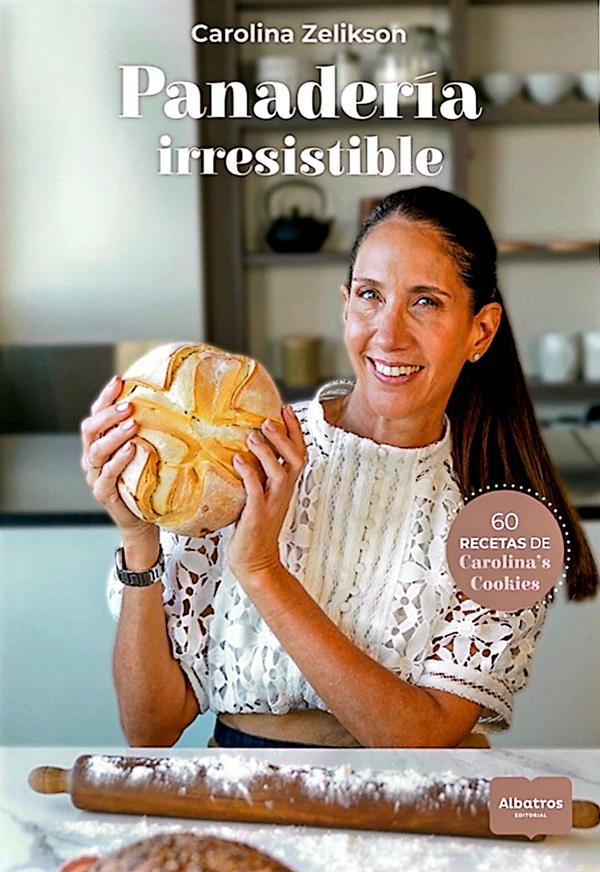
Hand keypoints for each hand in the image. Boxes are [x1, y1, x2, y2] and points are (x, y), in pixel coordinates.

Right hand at [80, 376, 155, 541]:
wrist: (143, 520)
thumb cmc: (145, 482)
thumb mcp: (146, 453)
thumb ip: (148, 433)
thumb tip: (172, 403)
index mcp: (100, 444)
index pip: (96, 415)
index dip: (104, 397)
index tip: (119, 380)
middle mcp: (93, 458)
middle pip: (90, 429)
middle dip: (108, 414)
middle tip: (128, 404)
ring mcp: (95, 476)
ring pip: (96, 451)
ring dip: (114, 434)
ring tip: (132, 423)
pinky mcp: (103, 494)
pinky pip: (106, 476)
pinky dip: (118, 461)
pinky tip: (131, 449)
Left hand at [227, 406, 305, 581]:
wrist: (255, 559)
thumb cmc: (253, 526)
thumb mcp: (259, 494)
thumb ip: (256, 473)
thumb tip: (240, 448)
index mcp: (285, 485)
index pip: (298, 453)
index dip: (295, 430)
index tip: (286, 409)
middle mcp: (283, 492)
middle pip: (296, 458)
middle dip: (284, 437)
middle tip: (268, 420)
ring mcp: (272, 503)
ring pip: (279, 472)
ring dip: (266, 452)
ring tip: (251, 436)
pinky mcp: (258, 515)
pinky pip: (256, 491)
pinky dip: (249, 474)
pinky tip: (238, 461)